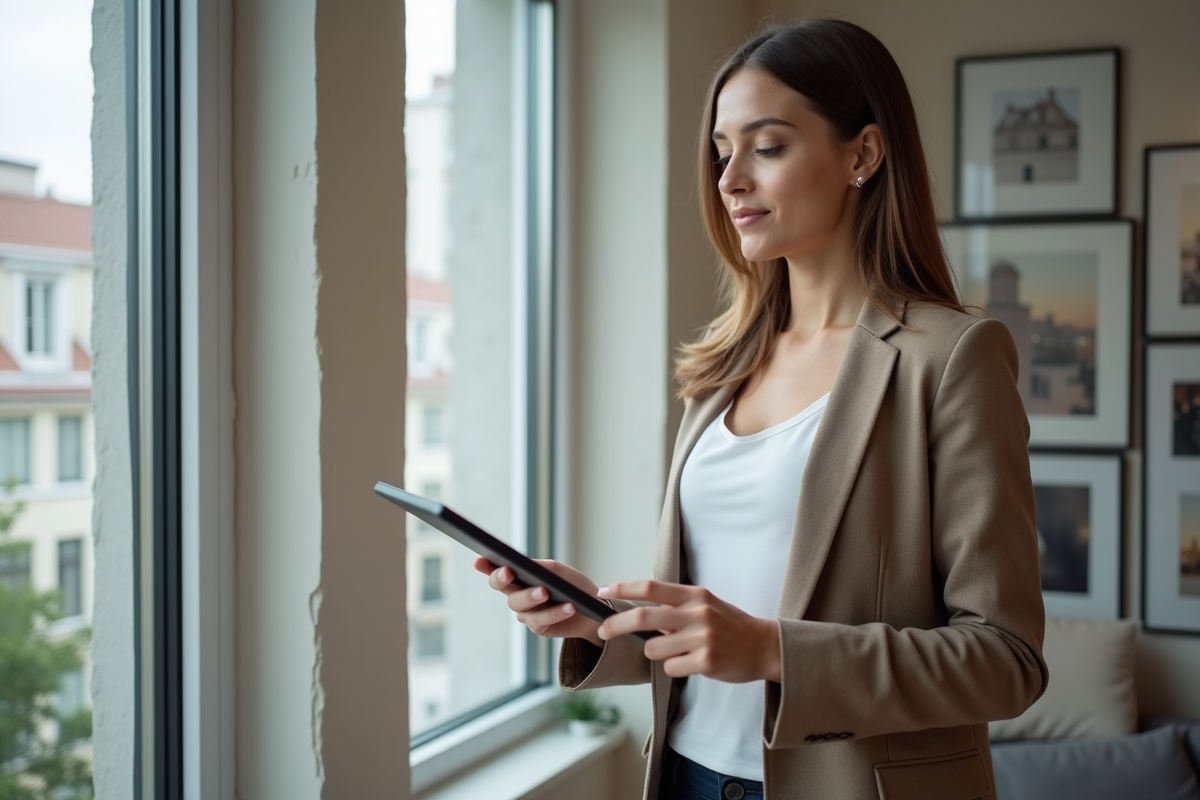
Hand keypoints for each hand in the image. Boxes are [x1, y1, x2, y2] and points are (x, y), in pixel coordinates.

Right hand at [472, 558, 604, 646]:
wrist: (593, 608)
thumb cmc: (573, 585)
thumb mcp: (557, 571)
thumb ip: (539, 567)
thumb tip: (523, 565)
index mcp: (520, 579)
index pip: (499, 572)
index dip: (486, 567)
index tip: (479, 561)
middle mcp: (519, 596)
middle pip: (503, 589)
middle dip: (503, 580)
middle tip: (509, 572)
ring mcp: (527, 614)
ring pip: (519, 606)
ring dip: (532, 597)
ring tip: (546, 592)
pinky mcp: (539, 628)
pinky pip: (541, 620)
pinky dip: (555, 612)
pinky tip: (568, 606)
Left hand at [596, 580, 780, 682]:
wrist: (765, 646)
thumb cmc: (730, 626)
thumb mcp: (705, 605)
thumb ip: (676, 607)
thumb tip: (639, 614)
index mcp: (694, 595)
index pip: (650, 587)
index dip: (622, 588)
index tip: (602, 592)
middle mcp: (697, 613)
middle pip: (642, 617)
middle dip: (616, 625)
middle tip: (602, 631)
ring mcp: (702, 637)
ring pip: (653, 649)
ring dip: (656, 654)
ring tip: (677, 652)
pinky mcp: (706, 661)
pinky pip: (671, 668)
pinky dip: (675, 668)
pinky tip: (693, 664)